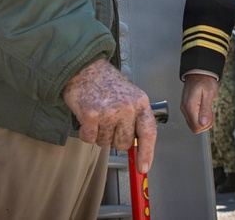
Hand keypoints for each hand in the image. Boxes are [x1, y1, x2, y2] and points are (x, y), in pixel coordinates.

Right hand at [63, 59, 155, 173]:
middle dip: (115, 138)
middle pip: (124, 143)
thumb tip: (137, 147)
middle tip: (109, 122)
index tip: (143, 167)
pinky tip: (87, 116)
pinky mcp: (91, 116)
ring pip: (105, 142)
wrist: (85, 68)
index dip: (147, 153)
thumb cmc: (107, 83)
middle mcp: (127, 108)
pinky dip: (86, 132)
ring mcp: (109, 112)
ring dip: (99, 133)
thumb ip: (135, 119)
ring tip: (98, 114)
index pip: (149, 133)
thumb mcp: (129, 96)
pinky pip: (89, 138)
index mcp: (140, 102)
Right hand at [180, 73, 217, 132]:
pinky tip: (203, 108)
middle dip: (205, 124)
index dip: (206, 124)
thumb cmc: (205, 80)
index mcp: (190, 107)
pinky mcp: (186, 106)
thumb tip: (203, 123)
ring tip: (207, 109)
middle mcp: (185, 109)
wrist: (198, 72)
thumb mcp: (209, 94)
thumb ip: (206, 110)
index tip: (211, 114)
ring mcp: (184, 108)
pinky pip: (192, 118)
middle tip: (210, 112)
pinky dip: (199, 117)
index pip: (197, 127)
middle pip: (194, 128)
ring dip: (202, 120)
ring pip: (193, 124)